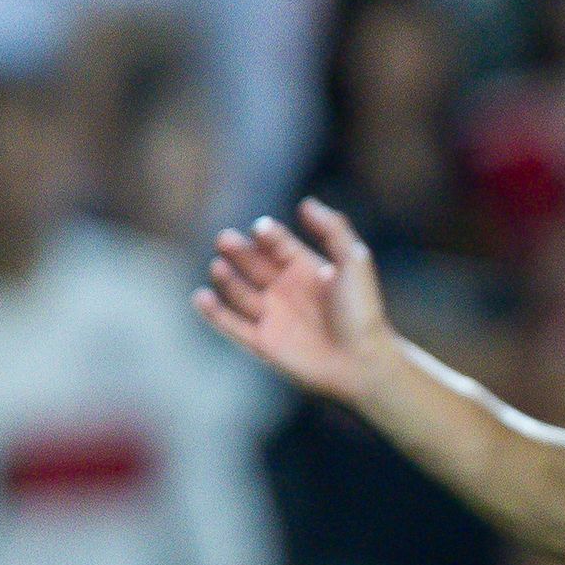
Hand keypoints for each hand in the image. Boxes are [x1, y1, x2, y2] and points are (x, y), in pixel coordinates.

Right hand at [194, 199, 400, 403]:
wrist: (363, 360)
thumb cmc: (362, 310)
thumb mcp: (353, 261)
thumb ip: (333, 229)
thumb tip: (305, 204)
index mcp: (308, 269)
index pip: (278, 245)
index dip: (268, 235)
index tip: (260, 229)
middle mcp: (287, 291)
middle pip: (254, 264)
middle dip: (239, 251)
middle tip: (225, 239)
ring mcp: (274, 317)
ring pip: (240, 292)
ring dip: (227, 278)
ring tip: (219, 264)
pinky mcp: (264, 343)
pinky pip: (232, 325)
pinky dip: (215, 313)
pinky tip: (201, 296)